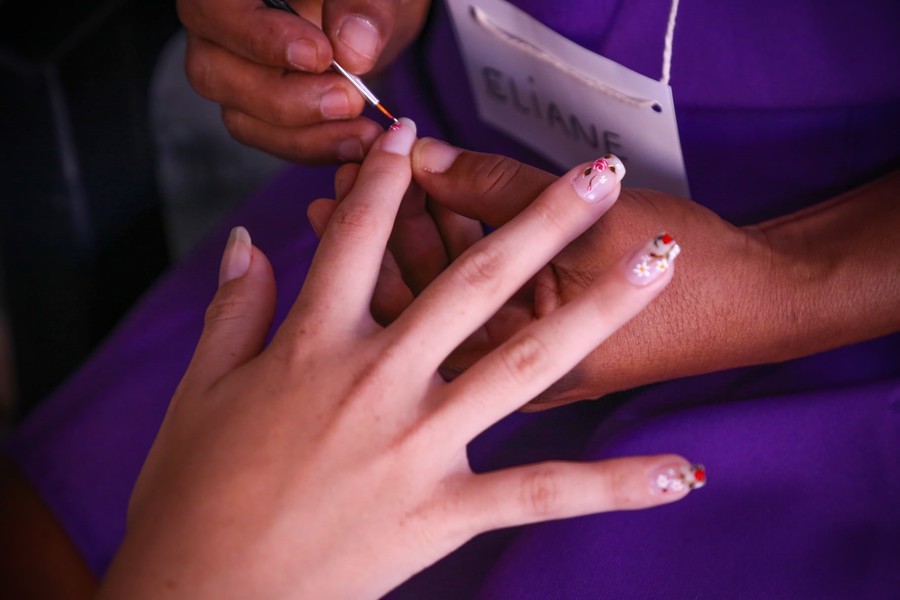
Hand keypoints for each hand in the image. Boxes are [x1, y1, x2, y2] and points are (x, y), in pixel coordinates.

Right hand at [97, 120, 701, 598]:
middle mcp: (377, 380)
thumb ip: (233, 308)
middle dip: (538, 220)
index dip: (383, 178)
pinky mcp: (444, 511)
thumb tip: (250, 241)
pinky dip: (612, 486)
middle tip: (596, 177)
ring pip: (525, 362)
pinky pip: (542, 493)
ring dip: (597, 309)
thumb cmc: (190, 492)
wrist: (202, 596)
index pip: (358, 238)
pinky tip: (679, 474)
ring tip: (657, 266)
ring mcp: (419, 445)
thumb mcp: (200, 388)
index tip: (410, 133)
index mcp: (312, 344)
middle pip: (472, 279)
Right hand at [177, 0, 430, 162]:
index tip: (319, 56)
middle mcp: (217, 30)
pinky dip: (315, 148)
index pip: (215, 11)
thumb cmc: (361, 1)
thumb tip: (353, 48)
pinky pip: (270, 141)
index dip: (260, 38)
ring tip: (362, 131)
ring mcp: (232, 75)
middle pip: (215, 73)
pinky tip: (356, 143)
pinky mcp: (254, 112)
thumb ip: (363, 9)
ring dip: (305, 134)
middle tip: (349, 99)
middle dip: (287, 98)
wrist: (369, 26)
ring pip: (241, 118)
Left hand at [373, 139, 774, 407]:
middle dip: (385, 232)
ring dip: (413, 238)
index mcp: (517, 367)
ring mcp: (521, 361)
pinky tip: (427, 208)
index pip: (420, 295)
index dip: (382, 224)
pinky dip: (453, 251)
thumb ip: (503, 193)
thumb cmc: (692, 279)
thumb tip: (420, 155)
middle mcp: (509, 378)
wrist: (763, 305)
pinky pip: (476, 298)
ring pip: (443, 301)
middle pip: (419, 301)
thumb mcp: (596, 226)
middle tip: (351, 174)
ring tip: (374, 182)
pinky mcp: (533, 339)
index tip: (358, 170)